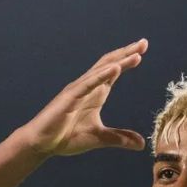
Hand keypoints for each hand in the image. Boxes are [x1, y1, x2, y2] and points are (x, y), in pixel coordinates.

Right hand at [16, 40, 148, 156]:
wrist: (42, 144)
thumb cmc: (66, 137)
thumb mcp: (99, 138)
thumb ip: (120, 138)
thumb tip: (142, 144)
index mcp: (96, 93)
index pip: (113, 71)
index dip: (127, 60)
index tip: (142, 50)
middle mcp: (88, 87)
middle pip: (109, 64)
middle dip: (126, 53)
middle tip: (144, 42)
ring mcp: (78, 90)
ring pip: (101, 70)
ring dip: (119, 61)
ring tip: (136, 53)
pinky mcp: (70, 97)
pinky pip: (88, 83)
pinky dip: (102, 75)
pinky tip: (115, 68)